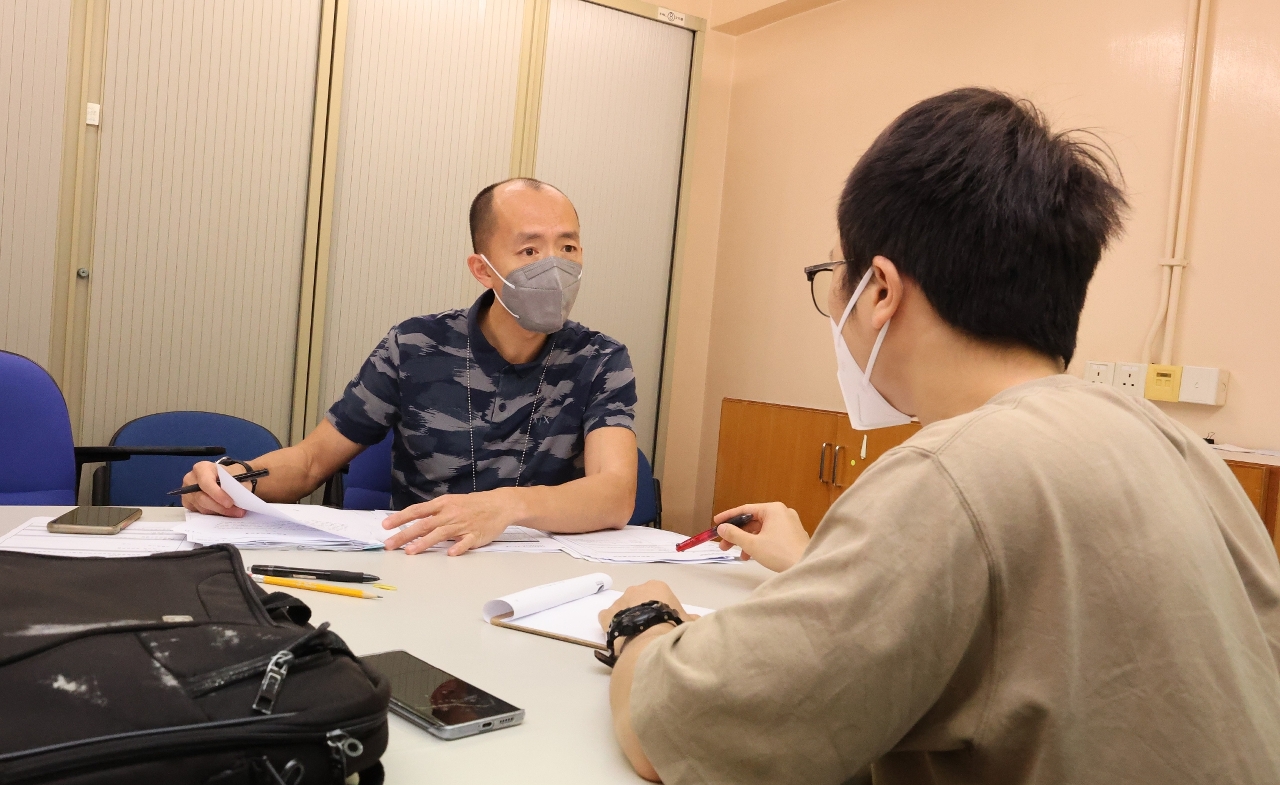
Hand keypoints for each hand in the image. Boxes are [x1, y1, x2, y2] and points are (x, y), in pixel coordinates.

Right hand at [180, 461, 250, 516]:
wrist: (226, 478)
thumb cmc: (230, 475)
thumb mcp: (236, 475)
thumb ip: (236, 485)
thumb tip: (238, 497)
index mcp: (202, 468)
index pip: (206, 483)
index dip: (217, 495)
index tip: (230, 503)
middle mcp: (191, 479)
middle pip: (202, 498)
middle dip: (221, 507)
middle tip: (237, 511)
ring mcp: (187, 492)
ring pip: (202, 507)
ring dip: (220, 512)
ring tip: (235, 511)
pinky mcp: (188, 503)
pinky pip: (200, 512)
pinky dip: (214, 513)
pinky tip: (224, 511)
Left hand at [382, 488, 520, 555]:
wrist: (500, 505)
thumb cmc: (473, 505)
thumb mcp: (451, 503)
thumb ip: (434, 513)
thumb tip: (413, 522)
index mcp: (443, 504)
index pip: (417, 511)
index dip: (400, 518)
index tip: (385, 525)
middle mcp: (450, 514)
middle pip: (423, 524)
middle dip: (404, 535)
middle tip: (389, 544)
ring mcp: (462, 525)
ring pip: (440, 534)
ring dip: (424, 543)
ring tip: (410, 552)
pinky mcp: (475, 535)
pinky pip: (465, 542)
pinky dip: (457, 547)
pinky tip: (449, 554)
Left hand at [598, 580, 699, 631]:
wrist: (650, 637)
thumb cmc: (671, 625)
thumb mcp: (685, 621)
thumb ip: (689, 618)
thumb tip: (696, 619)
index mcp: (657, 586)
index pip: (658, 595)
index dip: (661, 608)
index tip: (663, 621)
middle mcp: (636, 589)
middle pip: (639, 599)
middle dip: (642, 611)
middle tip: (648, 627)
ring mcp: (620, 601)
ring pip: (623, 607)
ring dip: (627, 616)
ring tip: (634, 633)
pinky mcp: (607, 614)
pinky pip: (606, 616)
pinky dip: (610, 622)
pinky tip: (617, 633)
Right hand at [714, 502, 809, 571]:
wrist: (805, 567)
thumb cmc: (780, 553)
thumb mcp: (752, 544)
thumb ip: (734, 534)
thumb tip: (722, 528)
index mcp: (773, 509)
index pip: (745, 510)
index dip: (728, 517)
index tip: (716, 522)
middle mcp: (782, 513)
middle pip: (753, 521)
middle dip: (737, 534)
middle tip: (723, 544)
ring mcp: (789, 523)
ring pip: (761, 529)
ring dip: (747, 541)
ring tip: (739, 555)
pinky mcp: (792, 535)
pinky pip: (771, 535)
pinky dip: (759, 543)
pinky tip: (752, 555)